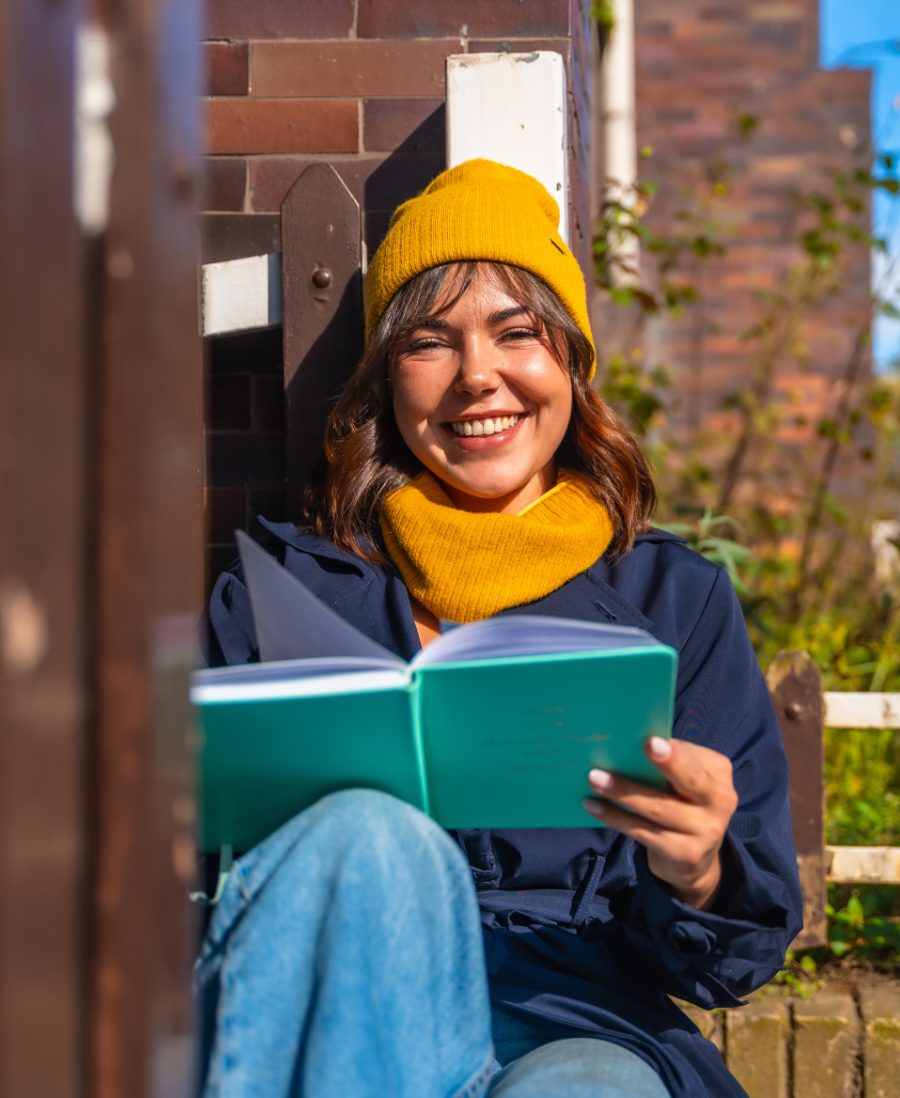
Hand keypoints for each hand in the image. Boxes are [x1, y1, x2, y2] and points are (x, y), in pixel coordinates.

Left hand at [583, 737, 738, 910]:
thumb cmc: (682, 802)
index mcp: (719, 774)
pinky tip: (593, 806)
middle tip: (634, 750)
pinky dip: (615, 817)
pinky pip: (643, 831)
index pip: (693, 758)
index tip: (650, 741)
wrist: (695, 858)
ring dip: (622, 792)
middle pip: (688, 780)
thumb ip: (667, 762)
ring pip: (658, 807)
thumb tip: (625, 744)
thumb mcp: (683, 781)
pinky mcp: (685, 854)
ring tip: (594, 778)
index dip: (673, 752)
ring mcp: (706, 831)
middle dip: (661, 765)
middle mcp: (720, 802)